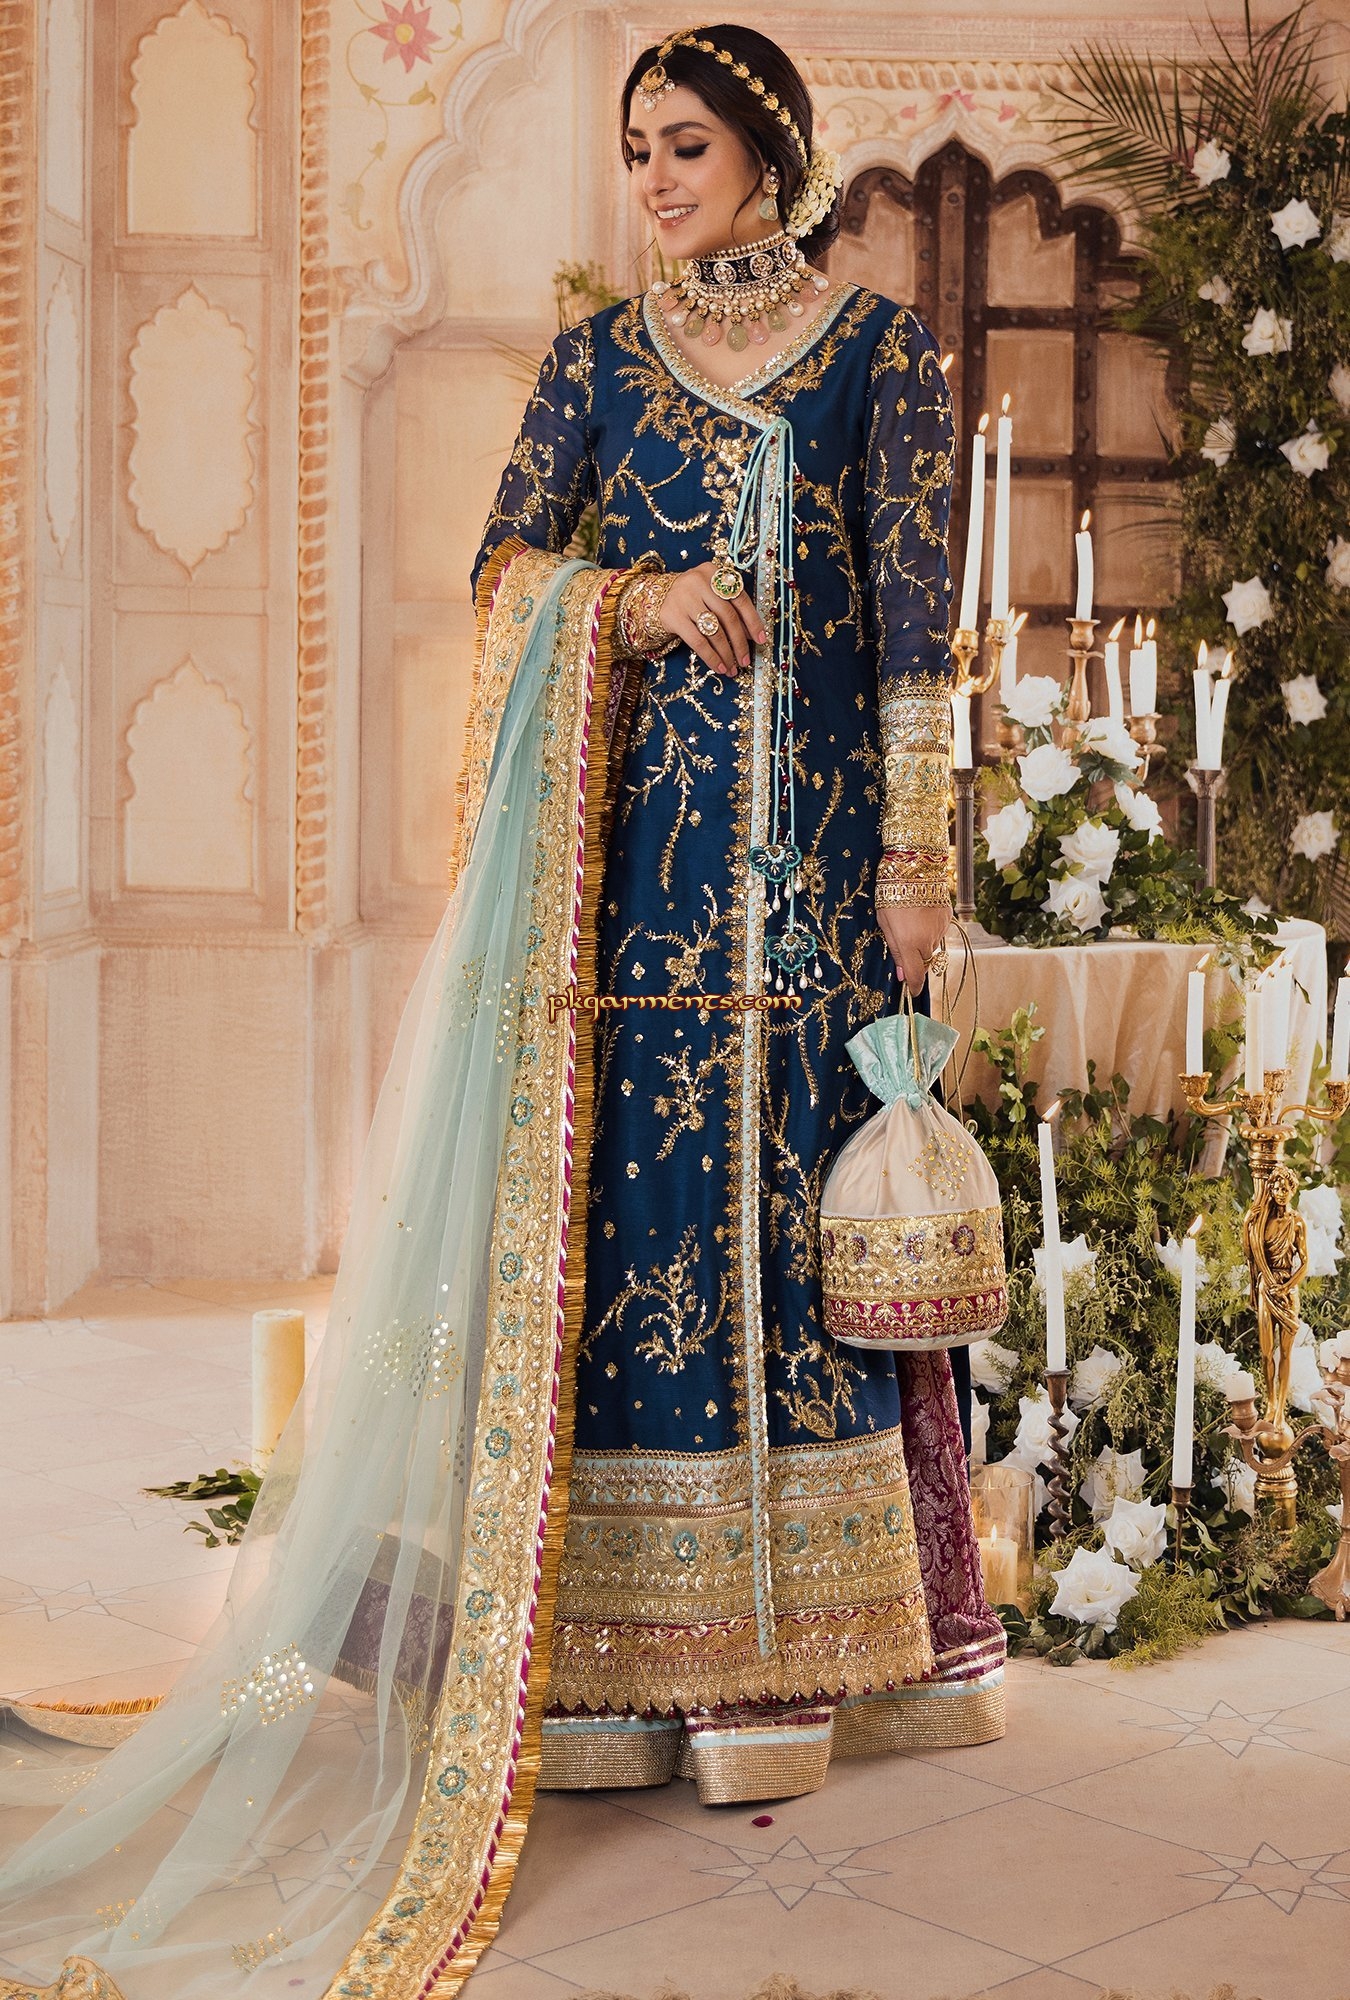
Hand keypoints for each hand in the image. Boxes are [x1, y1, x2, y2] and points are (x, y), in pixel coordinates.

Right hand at [658, 563, 768, 677]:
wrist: (656, 599)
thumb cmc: (692, 599)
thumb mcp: (711, 596)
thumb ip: (731, 609)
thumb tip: (751, 636)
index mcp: (713, 572)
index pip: (740, 598)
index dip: (753, 621)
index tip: (761, 640)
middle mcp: (699, 581)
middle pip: (728, 616)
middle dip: (740, 642)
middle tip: (745, 660)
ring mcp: (684, 597)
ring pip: (714, 631)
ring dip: (726, 653)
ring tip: (732, 668)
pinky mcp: (673, 615)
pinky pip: (697, 641)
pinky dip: (711, 657)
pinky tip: (719, 667)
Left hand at [878, 900, 952, 991]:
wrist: (914, 867)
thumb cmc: (891, 894)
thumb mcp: (885, 924)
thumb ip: (896, 951)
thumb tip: (901, 976)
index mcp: (909, 943)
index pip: (915, 975)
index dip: (914, 987)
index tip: (912, 992)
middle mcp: (928, 939)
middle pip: (924, 961)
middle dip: (915, 958)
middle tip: (904, 939)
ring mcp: (940, 929)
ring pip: (932, 946)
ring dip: (923, 941)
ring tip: (912, 920)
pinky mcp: (947, 918)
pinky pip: (938, 932)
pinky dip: (930, 929)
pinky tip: (922, 913)